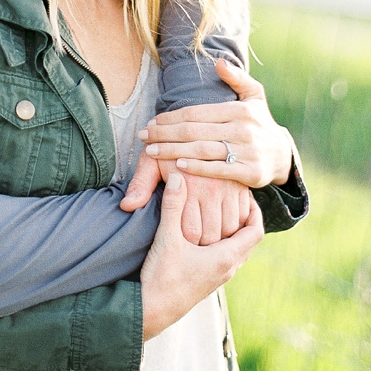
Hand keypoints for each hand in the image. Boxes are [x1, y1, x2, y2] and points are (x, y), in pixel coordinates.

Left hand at [121, 144, 252, 237]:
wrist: (198, 122)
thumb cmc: (168, 145)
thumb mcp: (151, 162)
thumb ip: (140, 185)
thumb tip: (127, 206)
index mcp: (187, 184)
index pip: (190, 232)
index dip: (187, 244)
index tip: (182, 245)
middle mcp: (211, 187)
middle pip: (213, 234)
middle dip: (206, 246)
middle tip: (197, 249)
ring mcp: (228, 186)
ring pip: (231, 228)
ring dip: (223, 237)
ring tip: (211, 241)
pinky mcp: (241, 184)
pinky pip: (244, 215)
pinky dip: (237, 225)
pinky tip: (226, 227)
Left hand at [141, 57, 294, 191]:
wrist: (283, 155)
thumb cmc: (260, 122)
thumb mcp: (254, 95)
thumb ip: (237, 78)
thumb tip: (218, 63)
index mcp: (239, 109)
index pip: (197, 112)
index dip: (172, 117)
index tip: (151, 121)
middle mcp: (243, 129)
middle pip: (195, 131)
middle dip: (165, 134)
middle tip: (143, 136)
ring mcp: (247, 151)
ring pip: (203, 150)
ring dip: (174, 151)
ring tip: (151, 152)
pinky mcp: (251, 173)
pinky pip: (219, 170)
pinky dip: (198, 168)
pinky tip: (178, 166)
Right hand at [141, 170, 263, 340]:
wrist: (151, 312)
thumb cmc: (163, 277)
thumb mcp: (167, 237)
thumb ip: (173, 205)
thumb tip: (177, 176)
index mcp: (225, 258)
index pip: (256, 232)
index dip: (255, 210)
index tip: (245, 193)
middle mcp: (226, 269)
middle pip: (248, 241)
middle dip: (245, 218)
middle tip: (234, 197)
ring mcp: (217, 278)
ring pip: (237, 251)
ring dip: (234, 232)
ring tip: (220, 211)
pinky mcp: (206, 282)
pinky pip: (225, 258)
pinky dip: (223, 242)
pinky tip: (205, 232)